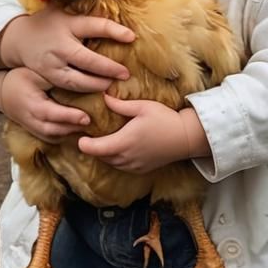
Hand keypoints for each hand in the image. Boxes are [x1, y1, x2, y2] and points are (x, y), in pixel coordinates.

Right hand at [0, 10, 133, 92]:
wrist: (18, 39)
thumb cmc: (49, 23)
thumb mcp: (66, 13)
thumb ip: (89, 17)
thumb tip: (119, 18)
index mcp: (67, 25)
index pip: (93, 26)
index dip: (113, 31)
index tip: (132, 37)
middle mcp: (59, 46)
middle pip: (85, 60)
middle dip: (107, 68)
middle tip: (125, 74)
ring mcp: (52, 65)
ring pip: (76, 80)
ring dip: (96, 84)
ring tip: (111, 85)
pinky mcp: (48, 77)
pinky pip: (67, 88)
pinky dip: (83, 92)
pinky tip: (96, 92)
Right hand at [0, 68, 91, 143]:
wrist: (4, 93)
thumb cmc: (22, 78)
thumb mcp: (35, 73)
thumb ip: (55, 77)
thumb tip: (80, 77)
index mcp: (31, 105)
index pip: (50, 114)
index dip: (68, 117)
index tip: (86, 117)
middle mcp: (32, 121)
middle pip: (54, 130)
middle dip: (74, 128)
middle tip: (95, 123)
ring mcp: (34, 130)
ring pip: (55, 137)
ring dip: (73, 134)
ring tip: (93, 128)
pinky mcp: (39, 134)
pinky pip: (55, 139)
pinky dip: (69, 136)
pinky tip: (83, 130)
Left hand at [77, 97, 206, 173]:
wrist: (186, 138)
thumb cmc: (165, 119)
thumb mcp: (142, 107)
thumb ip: (120, 105)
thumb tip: (104, 97)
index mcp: (124, 141)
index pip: (95, 149)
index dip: (84, 144)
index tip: (80, 136)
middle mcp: (127, 157)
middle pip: (100, 157)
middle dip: (93, 147)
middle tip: (88, 134)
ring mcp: (134, 165)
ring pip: (110, 163)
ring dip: (104, 153)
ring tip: (103, 139)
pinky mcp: (141, 169)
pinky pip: (121, 166)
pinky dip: (116, 159)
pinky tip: (119, 147)